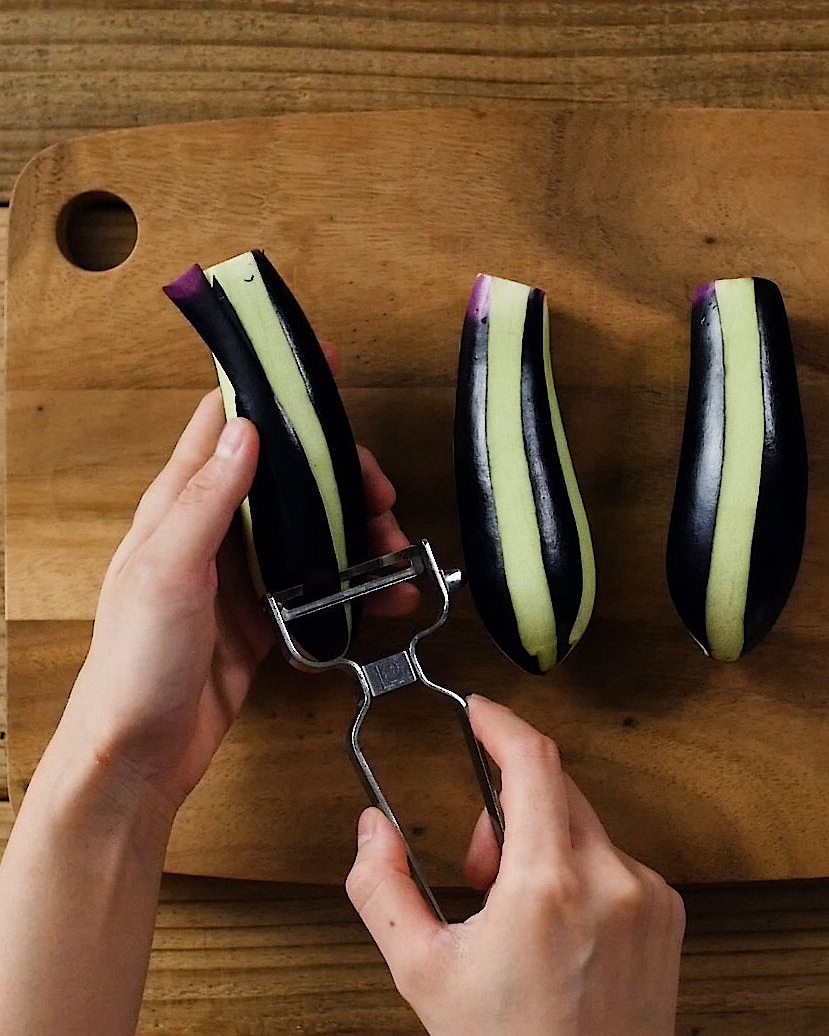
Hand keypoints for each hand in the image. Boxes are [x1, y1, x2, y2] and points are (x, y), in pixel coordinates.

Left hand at [56, 383, 411, 821]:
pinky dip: (359, 586)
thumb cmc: (135, 662)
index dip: (271, 389)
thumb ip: (206, 501)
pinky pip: (322, 585)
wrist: (139, 755)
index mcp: (180, 506)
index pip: (226, 421)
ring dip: (358, 532)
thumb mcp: (167, 572)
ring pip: (314, 529)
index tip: (323, 371)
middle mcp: (215, 532)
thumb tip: (248, 430)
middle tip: (381, 492)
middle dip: (341, 475)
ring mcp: (244, 575)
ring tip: (394, 551)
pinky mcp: (268, 616)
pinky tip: (389, 597)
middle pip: (288, 477)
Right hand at [346, 696, 685, 1035]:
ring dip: (544, 843)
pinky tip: (565, 929)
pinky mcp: (667, 912)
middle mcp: (609, 880)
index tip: (478, 712)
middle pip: (554, 789)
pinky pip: (615, 859)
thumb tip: (374, 830)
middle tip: (482, 869)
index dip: (500, 724)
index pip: (532, 762)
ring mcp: (646, 895)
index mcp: (547, 887)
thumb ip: (383, 890)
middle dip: (507, 806)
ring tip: (523, 912)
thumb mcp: (424, 975)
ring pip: (583, 825)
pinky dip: (581, 872)